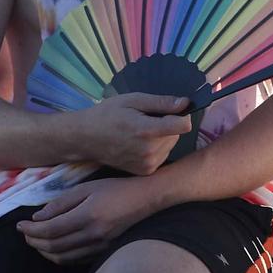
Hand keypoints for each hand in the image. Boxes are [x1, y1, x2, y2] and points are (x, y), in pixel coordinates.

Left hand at [17, 177, 160, 264]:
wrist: (145, 200)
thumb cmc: (115, 188)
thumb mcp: (87, 188)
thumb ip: (61, 203)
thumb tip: (38, 217)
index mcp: (87, 216)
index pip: (50, 230)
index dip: (31, 230)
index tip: (20, 225)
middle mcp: (93, 235)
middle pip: (54, 246)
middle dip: (34, 241)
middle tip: (24, 233)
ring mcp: (99, 246)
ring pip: (63, 257)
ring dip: (44, 251)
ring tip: (35, 241)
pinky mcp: (103, 252)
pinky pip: (75, 260)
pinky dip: (59, 256)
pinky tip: (53, 248)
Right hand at [71, 92, 192, 176]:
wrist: (86, 138)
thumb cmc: (108, 114)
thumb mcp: (132, 100)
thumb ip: (161, 102)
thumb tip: (186, 103)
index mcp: (147, 131)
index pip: (184, 125)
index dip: (181, 115)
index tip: (170, 110)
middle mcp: (150, 151)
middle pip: (177, 134)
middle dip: (167, 125)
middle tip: (145, 120)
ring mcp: (148, 164)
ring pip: (170, 145)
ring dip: (162, 137)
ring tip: (139, 132)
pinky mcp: (145, 172)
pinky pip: (162, 155)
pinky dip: (155, 148)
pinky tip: (138, 143)